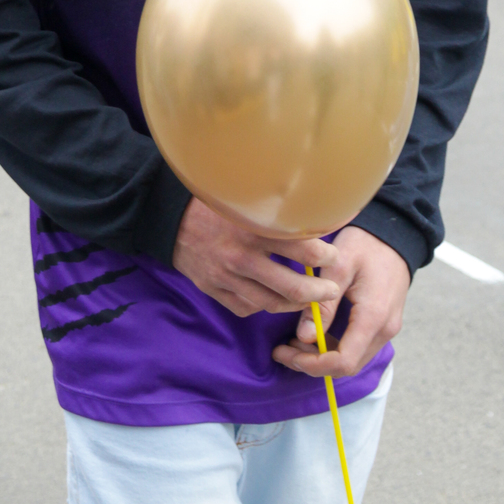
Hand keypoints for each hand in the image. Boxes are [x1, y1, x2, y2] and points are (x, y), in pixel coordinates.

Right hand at [172, 197, 343, 320]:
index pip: (300, 249)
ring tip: (309, 300)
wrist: (170, 217)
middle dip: (318, 292)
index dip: (323, 255)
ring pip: (270, 303)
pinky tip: (274, 298)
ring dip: (295, 304)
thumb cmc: (213, 202)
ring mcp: (225, 277)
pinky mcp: (213, 290)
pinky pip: (246, 307)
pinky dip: (263, 305)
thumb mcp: (243, 196)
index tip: (332, 255)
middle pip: (290, 286)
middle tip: (331, 290)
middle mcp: (240, 256)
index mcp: (251, 228)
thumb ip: (273, 206)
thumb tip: (310, 209)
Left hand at [272, 227, 410, 378]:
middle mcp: (384, 330)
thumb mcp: (338, 267)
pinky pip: (358, 347)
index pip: (344, 362)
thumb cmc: (364, 244)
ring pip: (353, 360)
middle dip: (313, 364)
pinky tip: (314, 334)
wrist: (394, 233)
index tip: (286, 353)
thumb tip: (304, 338)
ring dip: (323, 358)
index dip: (313, 365)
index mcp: (373, 317)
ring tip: (293, 342)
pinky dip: (335, 348)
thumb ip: (323, 305)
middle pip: (348, 366)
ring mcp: (386, 329)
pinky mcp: (383, 325)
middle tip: (283, 350)